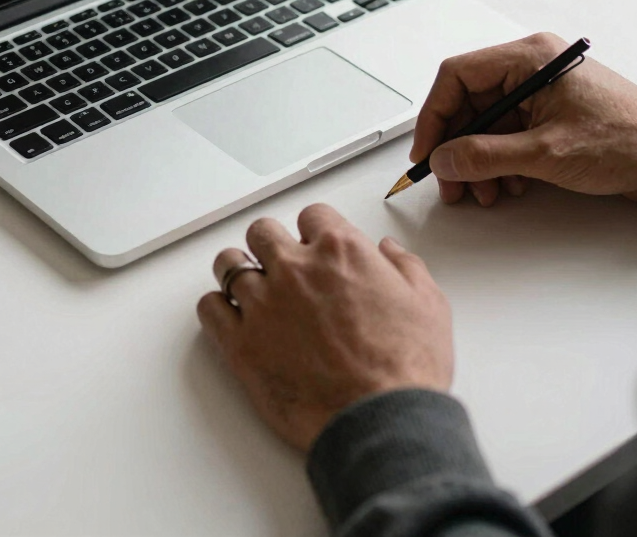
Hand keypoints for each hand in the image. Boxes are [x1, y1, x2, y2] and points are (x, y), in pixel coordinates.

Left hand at [197, 204, 451, 452]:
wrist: (382, 421)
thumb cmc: (406, 369)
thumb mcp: (427, 304)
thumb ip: (405, 267)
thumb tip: (389, 252)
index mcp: (340, 251)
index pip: (312, 215)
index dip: (314, 230)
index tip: (315, 245)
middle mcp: (296, 269)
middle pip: (262, 232)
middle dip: (271, 244)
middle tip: (279, 264)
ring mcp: (264, 304)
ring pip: (228, 264)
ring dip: (238, 271)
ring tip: (248, 286)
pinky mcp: (241, 344)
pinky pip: (209, 309)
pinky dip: (216, 309)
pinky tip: (230, 317)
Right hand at [412, 32, 636, 206]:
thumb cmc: (628, 139)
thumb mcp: (545, 152)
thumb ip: (485, 156)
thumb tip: (444, 159)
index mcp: (528, 58)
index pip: (457, 76)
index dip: (434, 115)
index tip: (426, 150)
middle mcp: (530, 69)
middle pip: (468, 103)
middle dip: (456, 146)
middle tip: (449, 180)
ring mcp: (539, 93)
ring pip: (485, 124)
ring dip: (477, 160)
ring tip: (481, 191)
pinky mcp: (548, 116)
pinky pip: (506, 135)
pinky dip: (498, 162)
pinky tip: (506, 186)